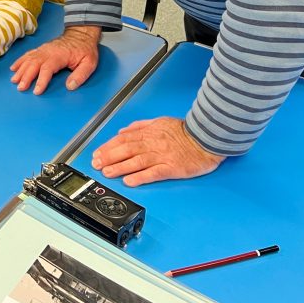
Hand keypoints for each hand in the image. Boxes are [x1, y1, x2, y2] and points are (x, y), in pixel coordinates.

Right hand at [9, 25, 100, 93]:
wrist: (81, 34)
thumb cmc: (85, 49)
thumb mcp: (89, 62)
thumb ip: (81, 75)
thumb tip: (70, 86)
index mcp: (60, 55)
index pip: (47, 68)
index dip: (41, 80)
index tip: (37, 91)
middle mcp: (48, 51)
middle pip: (34, 64)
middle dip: (26, 76)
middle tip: (21, 87)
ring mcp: (43, 49)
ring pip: (29, 59)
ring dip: (21, 70)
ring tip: (14, 80)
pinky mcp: (41, 49)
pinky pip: (28, 54)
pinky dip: (20, 61)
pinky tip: (14, 68)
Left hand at [91, 117, 224, 186]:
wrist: (207, 137)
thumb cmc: (186, 131)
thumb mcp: (160, 121)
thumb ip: (140, 126)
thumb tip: (123, 131)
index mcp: (149, 132)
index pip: (123, 139)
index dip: (108, 146)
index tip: (97, 153)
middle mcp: (152, 143)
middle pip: (126, 149)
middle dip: (108, 157)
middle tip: (96, 164)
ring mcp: (162, 156)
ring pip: (136, 161)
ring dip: (119, 167)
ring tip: (107, 172)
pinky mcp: (172, 167)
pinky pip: (154, 173)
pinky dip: (140, 177)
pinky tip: (129, 181)